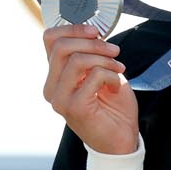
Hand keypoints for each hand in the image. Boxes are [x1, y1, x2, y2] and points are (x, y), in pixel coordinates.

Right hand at [42, 24, 138, 154]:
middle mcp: (52, 88)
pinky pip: (94, 76)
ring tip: (119, 70)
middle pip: (61, 46)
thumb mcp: (101, 72)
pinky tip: (116, 86)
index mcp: (55, 76)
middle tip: (114, 51)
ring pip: (77, 60)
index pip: (49, 39)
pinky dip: (111, 76)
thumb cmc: (112, 107)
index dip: (73, 28)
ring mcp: (60, 99)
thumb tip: (92, 32)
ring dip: (105, 60)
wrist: (121, 140)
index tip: (95, 31)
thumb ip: (91, 54)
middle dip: (93, 43)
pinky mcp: (74, 108)